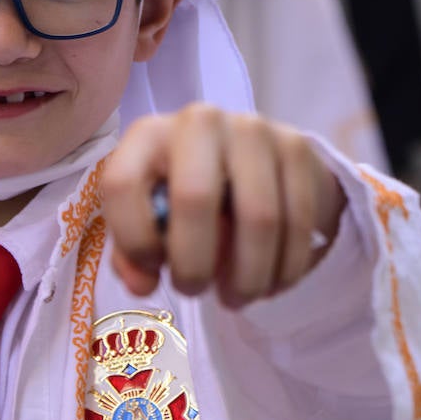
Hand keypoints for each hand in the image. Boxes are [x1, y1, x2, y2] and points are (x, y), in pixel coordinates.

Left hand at [102, 104, 345, 306]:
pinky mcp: (296, 148)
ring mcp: (253, 130)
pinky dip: (284, 268)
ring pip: (259, 219)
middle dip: (194, 265)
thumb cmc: (186, 195)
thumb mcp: (149, 217)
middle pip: (195, 199)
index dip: (134, 240)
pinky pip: (298, 221)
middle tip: (195, 290)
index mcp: (147, 136)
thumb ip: (133, 254)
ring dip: (248, 277)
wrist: (253, 160)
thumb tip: (143, 283)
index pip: (122, 184)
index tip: (153, 270)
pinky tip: (269, 284)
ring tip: (236, 297)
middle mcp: (199, 122)